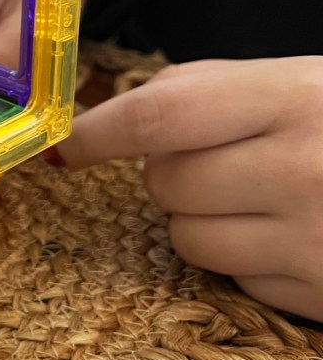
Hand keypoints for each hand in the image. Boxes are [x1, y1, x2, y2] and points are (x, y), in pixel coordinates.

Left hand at [56, 56, 322, 321]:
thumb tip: (105, 123)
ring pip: (187, 238)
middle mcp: (304, 169)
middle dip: (172, 171)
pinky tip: (293, 231)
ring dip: (202, 218)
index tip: (62, 147)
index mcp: (291, 98)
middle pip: (166, 183)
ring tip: (261, 194)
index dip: (97, 133)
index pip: (161, 116)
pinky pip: (235, 278)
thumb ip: (200, 92)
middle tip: (224, 157)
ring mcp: (316, 239)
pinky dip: (246, 257)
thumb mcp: (291, 80)